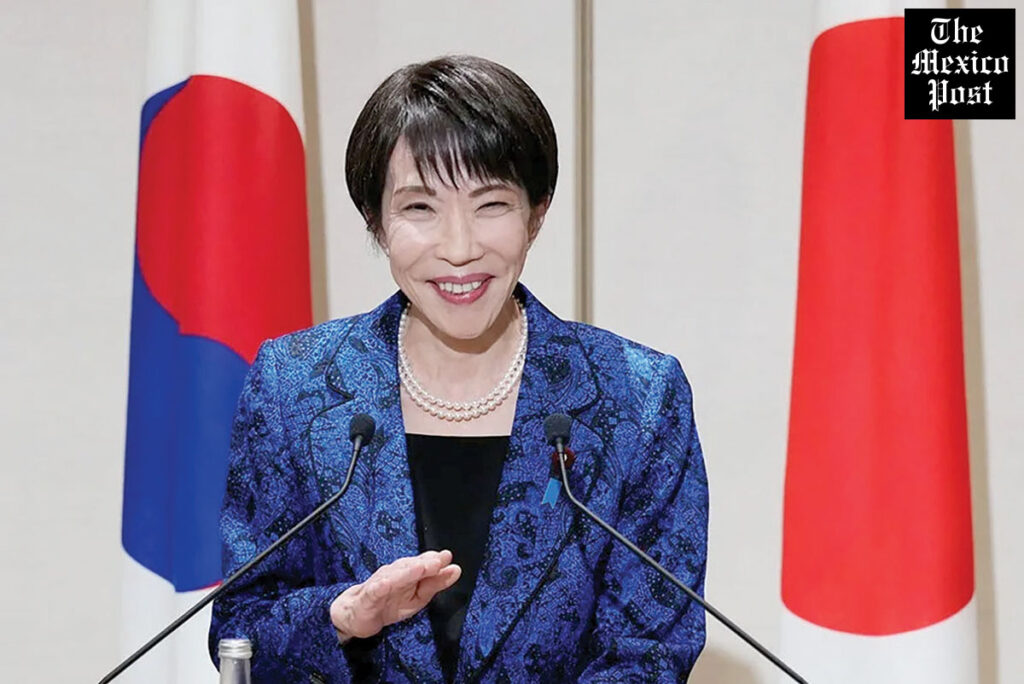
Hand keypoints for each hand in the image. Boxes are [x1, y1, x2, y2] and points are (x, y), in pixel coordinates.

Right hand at [329, 549, 461, 639]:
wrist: (356, 614)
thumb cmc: (389, 603)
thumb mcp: (417, 598)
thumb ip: (435, 583)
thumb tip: (456, 569)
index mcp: (408, 573)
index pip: (422, 564)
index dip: (434, 560)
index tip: (448, 557)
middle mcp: (395, 573)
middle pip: (410, 566)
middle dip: (424, 563)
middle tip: (438, 559)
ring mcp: (380, 583)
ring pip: (394, 575)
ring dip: (407, 570)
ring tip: (421, 567)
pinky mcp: (368, 596)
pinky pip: (374, 590)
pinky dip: (379, 586)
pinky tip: (386, 584)